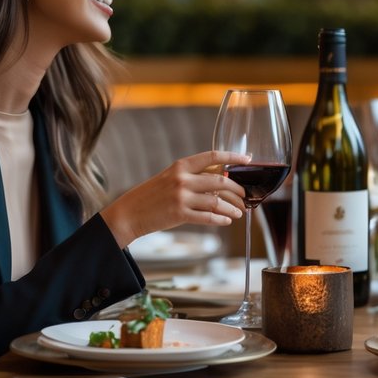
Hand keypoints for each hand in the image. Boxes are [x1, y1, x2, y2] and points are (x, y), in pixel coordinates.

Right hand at [100, 150, 248, 247]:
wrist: (129, 213)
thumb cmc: (151, 195)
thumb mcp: (170, 177)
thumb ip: (192, 176)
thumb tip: (220, 179)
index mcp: (181, 165)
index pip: (213, 156)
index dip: (233, 157)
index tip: (248, 159)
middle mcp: (182, 179)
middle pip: (220, 181)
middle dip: (237, 189)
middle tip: (245, 196)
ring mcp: (181, 197)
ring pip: (217, 202)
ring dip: (232, 208)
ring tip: (240, 212)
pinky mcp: (179, 214)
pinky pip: (208, 217)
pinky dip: (221, 219)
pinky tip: (226, 220)